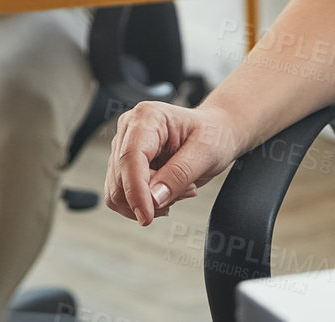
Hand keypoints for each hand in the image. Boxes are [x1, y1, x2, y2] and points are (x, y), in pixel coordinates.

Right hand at [106, 101, 244, 225]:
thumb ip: (179, 175)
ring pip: (118, 192)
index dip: (136, 191)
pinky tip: (168, 191)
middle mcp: (129, 130)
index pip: (130, 158)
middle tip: (187, 189)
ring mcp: (124, 148)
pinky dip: (146, 203)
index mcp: (147, 117)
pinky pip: (124, 197)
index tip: (146, 216)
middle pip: (121, 178)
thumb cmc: (213, 134)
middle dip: (150, 197)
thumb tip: (153, 199)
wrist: (216, 132)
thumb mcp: (205, 152)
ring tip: (181, 188)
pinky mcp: (125, 166)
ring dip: (150, 202)